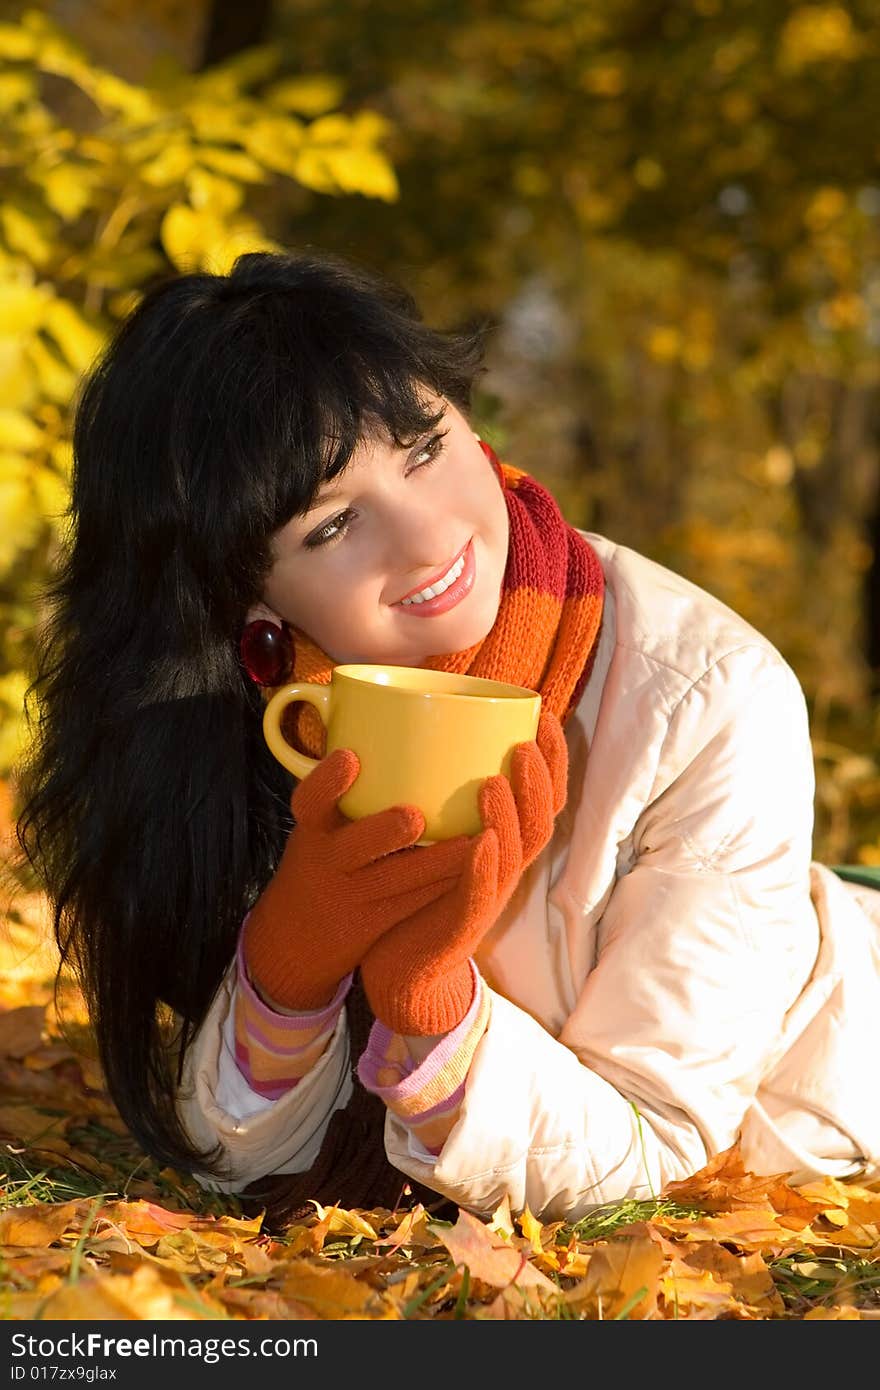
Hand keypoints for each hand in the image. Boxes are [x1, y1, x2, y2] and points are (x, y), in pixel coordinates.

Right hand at [243, 748, 471, 1009]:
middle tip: (414, 816)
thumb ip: (341, 780)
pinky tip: (484, 866)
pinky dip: (451, 885)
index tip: (348, 757)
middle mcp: (328, 861)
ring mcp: (353, 895)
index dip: (326, 781)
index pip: (309, 800)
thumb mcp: (316, 823)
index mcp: (313, 827)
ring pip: (400, 879)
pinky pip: (419, 903)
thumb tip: (359, 708)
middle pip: (352, 848)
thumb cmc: (321, 858)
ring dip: (441, 861)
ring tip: (478, 838)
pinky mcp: (378, 923)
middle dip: (383, 832)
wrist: (294, 940)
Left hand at [360, 711, 568, 1033]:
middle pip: (543, 820)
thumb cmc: (418, 896)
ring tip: (496, 780)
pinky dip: (483, 865)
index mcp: (506, 844)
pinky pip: (480, 893)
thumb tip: (431, 732)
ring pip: (517, 854)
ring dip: (511, 814)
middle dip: (540, 779)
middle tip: (525, 742)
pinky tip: (482, 841)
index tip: (545, 717)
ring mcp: (489, 897)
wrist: (403, 972)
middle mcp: (506, 868)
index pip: (545, 798)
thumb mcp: (440, 841)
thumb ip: (447, 798)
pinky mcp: (463, 926)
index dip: (553, 761)